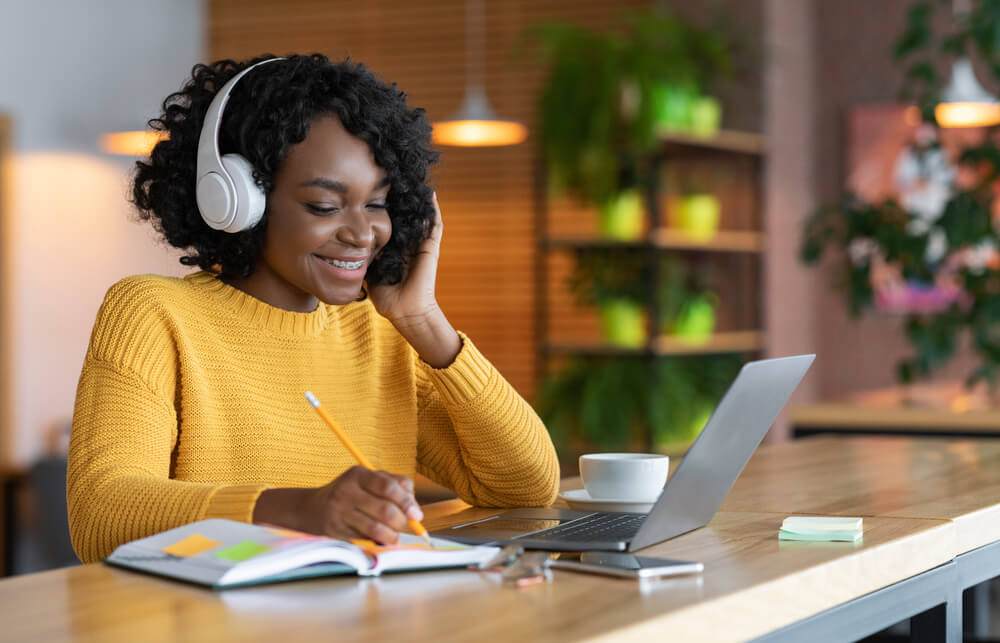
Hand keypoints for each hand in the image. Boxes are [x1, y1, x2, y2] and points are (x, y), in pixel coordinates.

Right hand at [253, 466, 423, 543]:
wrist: (311, 508)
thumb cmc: (350, 493)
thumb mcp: (368, 480)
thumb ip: (395, 485)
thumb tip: (414, 508)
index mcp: (358, 474)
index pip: (389, 487)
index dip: (407, 502)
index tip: (417, 515)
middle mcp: (347, 491)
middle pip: (386, 510)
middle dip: (401, 522)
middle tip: (404, 526)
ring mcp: (339, 512)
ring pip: (376, 528)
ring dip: (391, 536)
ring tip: (394, 537)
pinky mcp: (335, 530)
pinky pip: (364, 539)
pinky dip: (377, 542)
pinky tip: (379, 540)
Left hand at [369, 192, 442, 326]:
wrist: (405, 311)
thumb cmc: (388, 298)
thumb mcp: (370, 273)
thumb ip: (363, 259)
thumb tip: (348, 248)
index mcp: (395, 251)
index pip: (390, 226)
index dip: (384, 210)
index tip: (375, 193)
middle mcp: (409, 246)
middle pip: (405, 218)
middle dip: (401, 201)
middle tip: (393, 180)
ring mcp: (421, 246)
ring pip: (421, 218)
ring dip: (418, 201)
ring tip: (413, 181)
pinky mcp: (430, 248)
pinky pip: (434, 225)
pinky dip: (433, 209)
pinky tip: (429, 193)